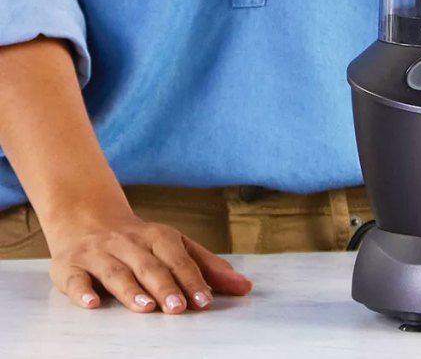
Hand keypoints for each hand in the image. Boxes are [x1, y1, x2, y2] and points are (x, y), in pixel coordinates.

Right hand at [47, 210, 252, 312]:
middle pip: (150, 266)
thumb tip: (246, 287)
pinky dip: (82, 291)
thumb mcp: (176, 246)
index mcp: (158, 237)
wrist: (87, 217)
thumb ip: (208, 267)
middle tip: (179, 309)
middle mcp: (129, 243)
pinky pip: (75, 279)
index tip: (205, 302)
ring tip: (147, 307)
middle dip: (166, 286)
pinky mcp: (69, 266)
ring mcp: (98, 254)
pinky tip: (91, 304)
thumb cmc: (140, 242)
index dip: (192, 280)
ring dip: (131, 290)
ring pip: (116, 272)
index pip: (179, 259)